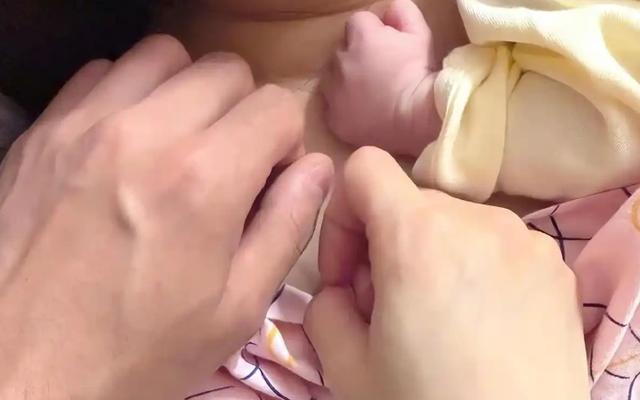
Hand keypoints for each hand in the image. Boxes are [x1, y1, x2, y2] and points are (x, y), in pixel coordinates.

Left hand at [0, 35, 332, 399]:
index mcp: (202, 182)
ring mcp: (84, 125)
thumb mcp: (236, 308)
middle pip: (226, 71)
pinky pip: (102, 72)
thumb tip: (316, 168)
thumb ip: (287, 226)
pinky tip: (130, 144)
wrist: (21, 374)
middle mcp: (144, 135)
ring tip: (181, 145)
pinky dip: (131, 94)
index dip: (285, 143)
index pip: (276, 106)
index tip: (267, 180)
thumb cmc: (139, 352)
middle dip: (243, 113)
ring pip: (164, 56)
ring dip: (188, 93)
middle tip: (229, 164)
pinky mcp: (43, 131)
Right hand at [305, 147, 589, 399]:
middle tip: (387, 310)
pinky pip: (498, 246)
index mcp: (416, 235)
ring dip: (431, 257)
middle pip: (409, 204)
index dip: (341, 215)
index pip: (364, 167)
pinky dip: (476, 270)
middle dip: (384, 247)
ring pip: (454, 225)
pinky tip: (482, 327)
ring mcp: (526, 240)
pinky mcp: (558, 266)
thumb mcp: (345, 366)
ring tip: (439, 321)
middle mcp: (477, 220)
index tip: (347, 274)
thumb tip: (344, 288)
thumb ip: (324, 305)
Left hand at [321, 0, 439, 156]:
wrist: (416, 120)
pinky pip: (333, 107)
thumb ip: (403, 13)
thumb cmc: (420, 75)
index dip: (374, 33)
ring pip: (332, 78)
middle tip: (379, 72)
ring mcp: (333, 92)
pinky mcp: (334, 119)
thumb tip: (390, 10)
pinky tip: (363, 112)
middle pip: (342, 50)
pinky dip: (344, 108)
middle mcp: (339, 60)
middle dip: (356, 55)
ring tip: (369, 92)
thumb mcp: (420, 34)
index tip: (388, 47)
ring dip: (344, 80)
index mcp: (360, 36)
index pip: (358, 22)